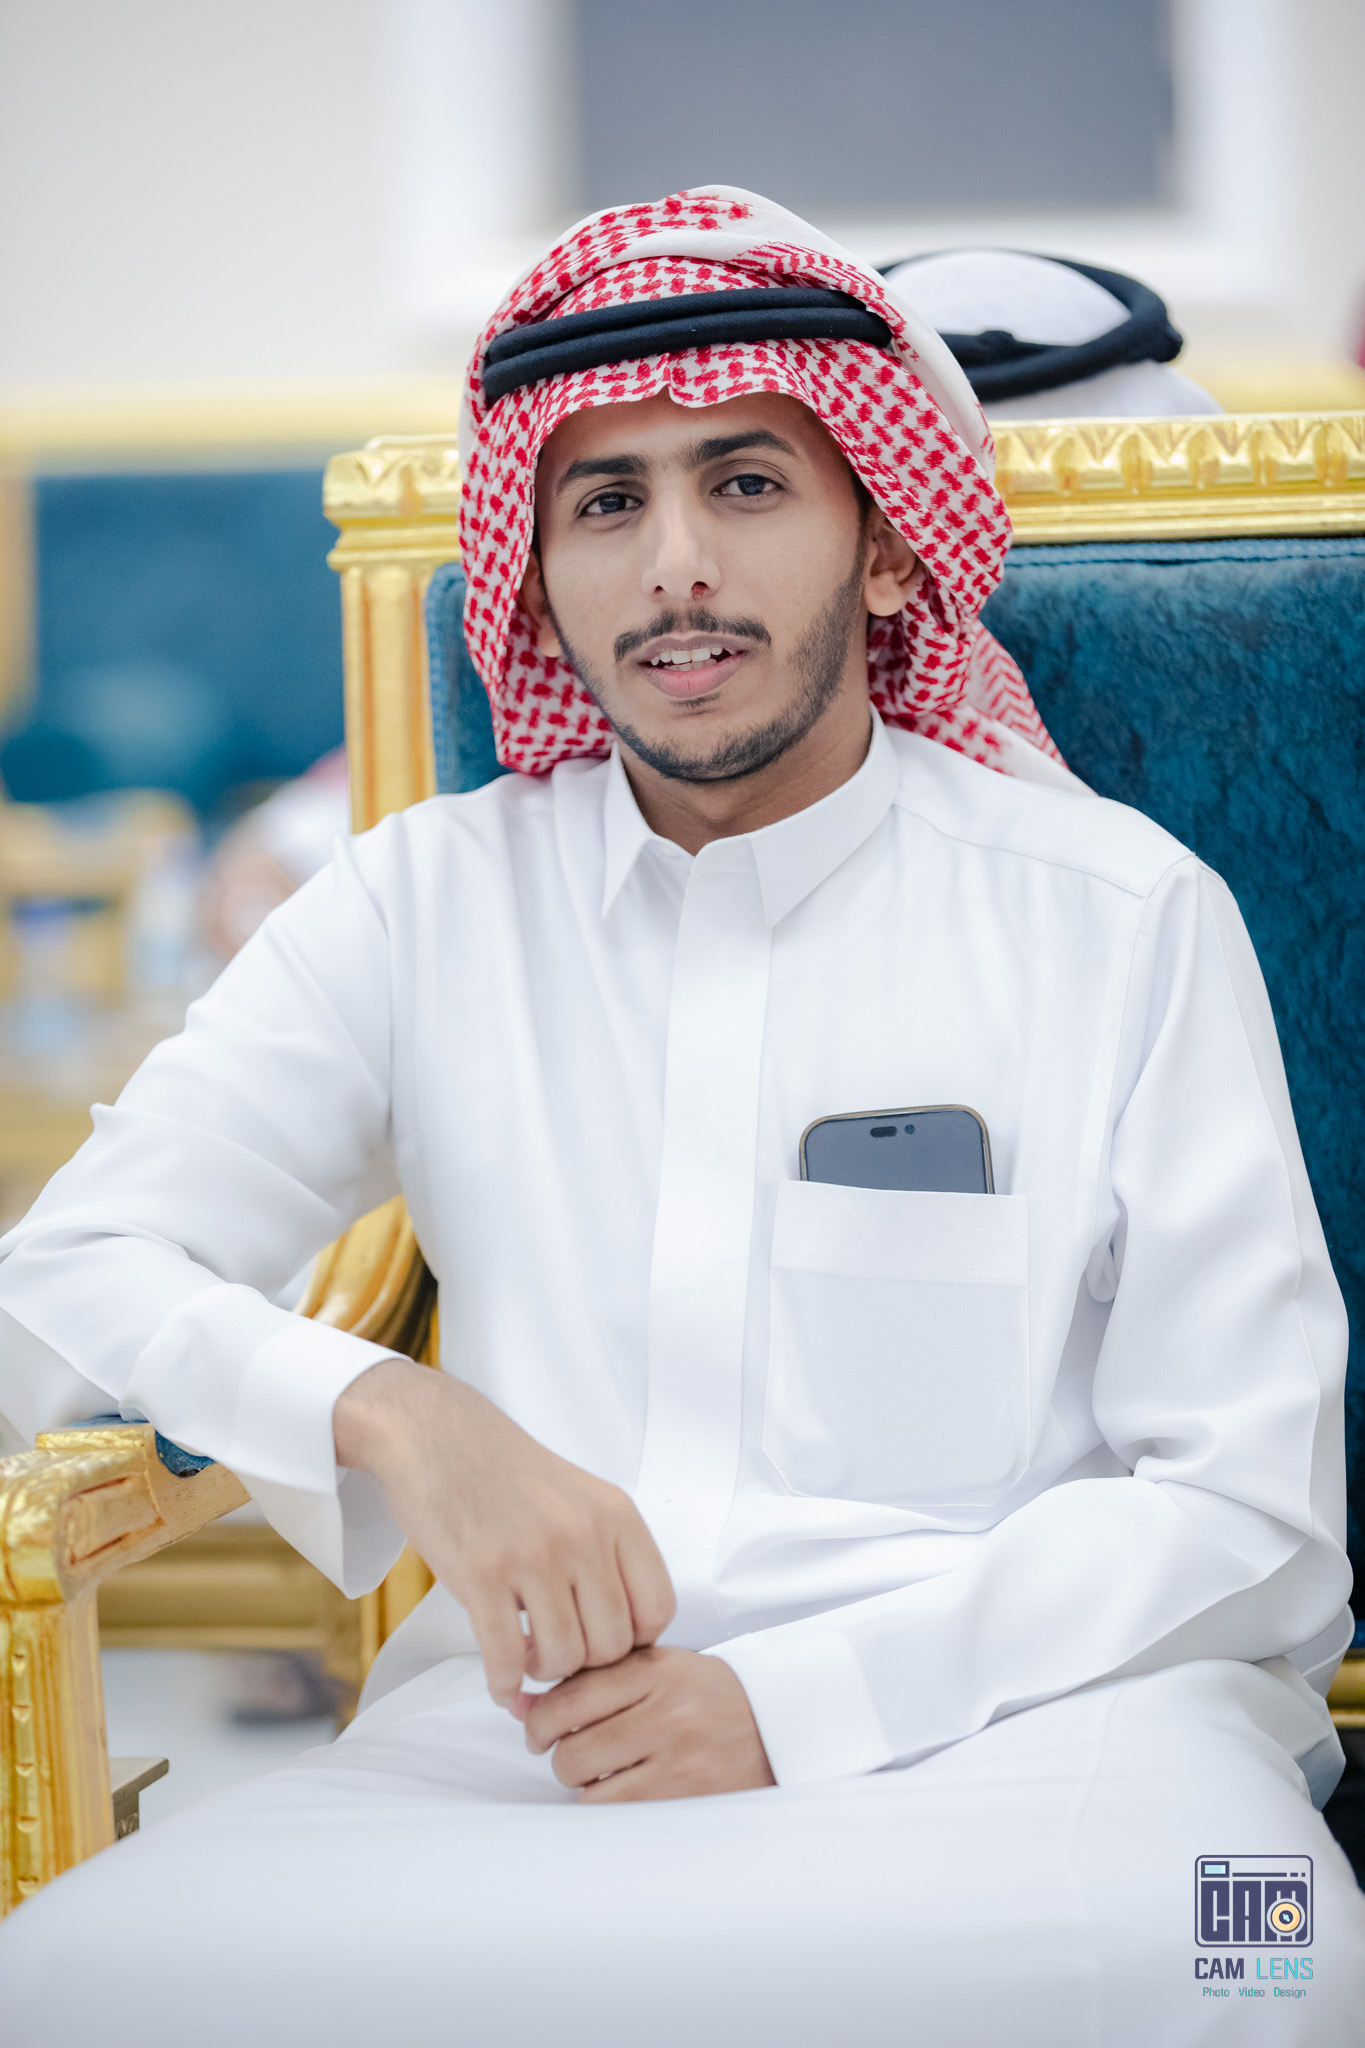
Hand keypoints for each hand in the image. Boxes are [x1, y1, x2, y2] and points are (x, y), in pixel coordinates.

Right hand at [334, 1358, 674, 1705]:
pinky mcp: (481, 1573)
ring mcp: (533, 1554)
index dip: (634, 1641)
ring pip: (564, 1657)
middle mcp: (583, 1535)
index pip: (658, 1609)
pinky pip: (506, 1657)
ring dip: (543, 1672)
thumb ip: (606, 1553)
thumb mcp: (579, 1497)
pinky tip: (500, 1681)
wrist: (435, 1434)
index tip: (604, 1642)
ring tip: (526, 1655)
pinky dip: (504, 1683)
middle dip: (584, 1664)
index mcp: (616, 1515)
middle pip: (612, 1644)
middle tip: (556, 1652)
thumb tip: (623, 1633)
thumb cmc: (505, 1472)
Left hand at [522, 1645, 775, 1801]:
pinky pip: (613, 1812)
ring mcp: (678, 1759)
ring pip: (586, 1783)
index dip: (540, 1717)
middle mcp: (667, 1711)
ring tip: (602, 1772)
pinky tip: (624, 1790)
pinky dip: (606, 1805)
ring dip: (582, 1783)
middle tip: (570, 1753)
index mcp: (656, 1668)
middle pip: (571, 1745)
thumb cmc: (702, 1697)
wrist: (775, 1729)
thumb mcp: (653, 1670)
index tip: (539, 1728)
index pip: (570, 1693)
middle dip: (558, 1754)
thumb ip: (588, 1680)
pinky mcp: (685, 1799)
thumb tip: (516, 1703)